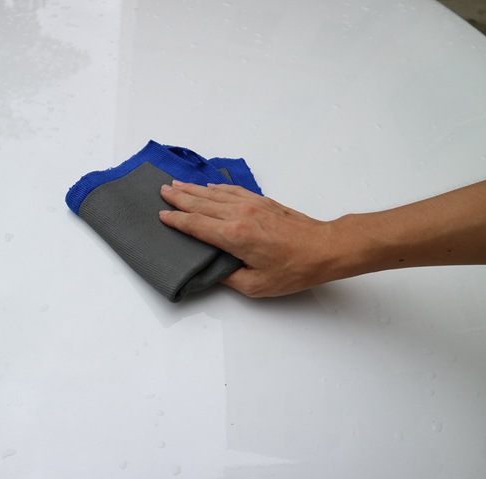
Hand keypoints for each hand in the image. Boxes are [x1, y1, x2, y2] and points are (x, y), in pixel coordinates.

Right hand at [159, 180, 342, 297]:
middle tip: (162, 191)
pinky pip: (232, 191)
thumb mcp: (257, 285)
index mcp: (234, 237)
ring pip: (214, 194)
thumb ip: (229, 277)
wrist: (324, 248)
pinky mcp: (262, 202)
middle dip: (179, 198)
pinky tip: (208, 187)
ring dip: (193, 189)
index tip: (162, 215)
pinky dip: (216, 188)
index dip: (176, 220)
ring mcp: (251, 205)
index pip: (196, 225)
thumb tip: (212, 271)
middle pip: (201, 204)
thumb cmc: (294, 268)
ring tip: (177, 185)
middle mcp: (239, 215)